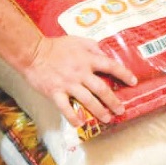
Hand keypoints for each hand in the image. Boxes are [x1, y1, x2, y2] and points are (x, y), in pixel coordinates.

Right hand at [21, 36, 137, 127]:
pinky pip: (65, 108)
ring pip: (88, 100)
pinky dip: (73, 117)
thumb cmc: (55, 46)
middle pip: (102, 89)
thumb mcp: (77, 40)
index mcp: (87, 59)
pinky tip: (79, 124)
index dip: (124, 74)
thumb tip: (106, 53)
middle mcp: (80, 72)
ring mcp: (68, 84)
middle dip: (113, 101)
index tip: (133, 82)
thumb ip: (93, 46)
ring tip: (107, 118)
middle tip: (121, 110)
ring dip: (99, 111)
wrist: (33, 53)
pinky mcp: (55, 92)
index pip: (110, 66)